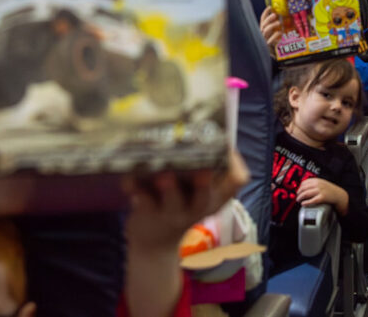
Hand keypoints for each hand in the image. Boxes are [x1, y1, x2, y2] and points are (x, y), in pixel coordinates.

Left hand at [123, 151, 248, 316]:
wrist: (156, 242)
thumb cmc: (182, 204)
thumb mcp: (199, 193)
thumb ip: (201, 167)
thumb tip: (196, 125)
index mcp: (215, 197)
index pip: (236, 181)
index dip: (235, 164)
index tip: (227, 146)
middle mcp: (197, 206)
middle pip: (205, 196)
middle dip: (203, 183)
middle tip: (203, 170)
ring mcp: (172, 213)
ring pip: (172, 201)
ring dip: (168, 188)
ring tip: (163, 175)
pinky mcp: (148, 214)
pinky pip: (142, 201)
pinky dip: (135, 189)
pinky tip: (130, 180)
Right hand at [259, 6, 282, 50]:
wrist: (272, 55)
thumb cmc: (273, 41)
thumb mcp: (274, 32)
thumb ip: (276, 25)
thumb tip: (281, 16)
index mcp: (263, 29)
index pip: (262, 19)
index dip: (265, 13)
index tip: (270, 7)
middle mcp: (262, 34)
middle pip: (263, 24)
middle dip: (268, 19)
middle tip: (275, 14)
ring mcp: (264, 40)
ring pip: (266, 31)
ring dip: (272, 25)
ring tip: (279, 22)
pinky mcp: (267, 46)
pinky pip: (270, 40)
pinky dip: (275, 36)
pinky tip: (280, 32)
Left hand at [297, 177, 347, 213]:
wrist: (340, 195)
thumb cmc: (330, 190)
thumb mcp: (322, 184)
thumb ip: (315, 184)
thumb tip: (304, 188)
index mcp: (317, 180)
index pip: (304, 182)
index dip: (300, 187)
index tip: (298, 191)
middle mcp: (318, 184)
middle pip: (303, 188)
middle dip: (298, 193)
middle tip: (297, 197)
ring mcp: (320, 191)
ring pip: (306, 193)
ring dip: (300, 197)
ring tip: (298, 200)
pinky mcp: (322, 197)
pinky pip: (311, 200)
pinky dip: (306, 202)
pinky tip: (303, 204)